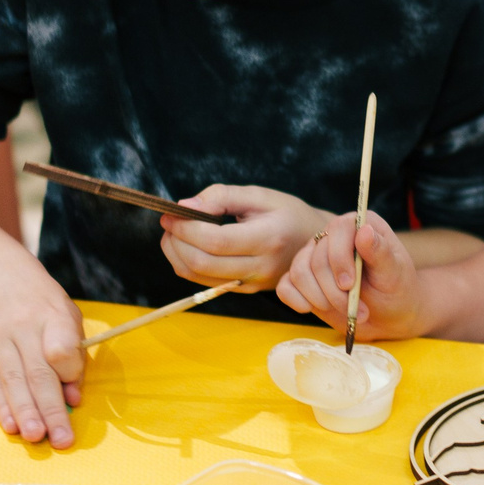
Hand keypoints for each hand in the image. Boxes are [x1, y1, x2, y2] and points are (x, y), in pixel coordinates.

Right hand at [0, 268, 90, 448]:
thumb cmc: (42, 302)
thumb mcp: (67, 315)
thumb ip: (74, 354)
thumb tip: (74, 397)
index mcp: (52, 314)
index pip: (61, 348)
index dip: (69, 373)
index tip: (75, 394)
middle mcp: (23, 327)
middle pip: (38, 373)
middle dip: (51, 410)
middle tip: (62, 440)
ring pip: (13, 381)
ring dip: (26, 413)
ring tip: (37, 438)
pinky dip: (2, 406)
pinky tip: (12, 426)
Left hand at [159, 185, 325, 291]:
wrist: (314, 244)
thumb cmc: (287, 213)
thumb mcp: (260, 194)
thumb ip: (222, 196)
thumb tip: (185, 206)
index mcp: (268, 238)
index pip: (216, 241)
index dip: (187, 228)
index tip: (172, 213)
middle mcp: (261, 267)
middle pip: (202, 263)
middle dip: (176, 242)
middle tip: (169, 221)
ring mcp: (253, 284)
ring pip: (198, 277)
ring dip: (176, 255)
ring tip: (174, 233)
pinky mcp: (245, 290)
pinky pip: (205, 283)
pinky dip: (186, 265)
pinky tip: (187, 246)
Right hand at [277, 211, 423, 338]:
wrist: (390, 316)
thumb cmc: (397, 290)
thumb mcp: (395, 273)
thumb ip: (380, 252)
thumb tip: (364, 231)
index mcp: (359, 225)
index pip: (337, 229)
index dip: (339, 258)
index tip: (350, 285)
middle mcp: (334, 236)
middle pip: (316, 257)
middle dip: (334, 290)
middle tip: (358, 310)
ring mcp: (315, 257)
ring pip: (298, 271)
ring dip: (319, 298)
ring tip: (346, 312)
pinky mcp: (304, 280)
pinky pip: (285, 286)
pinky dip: (296, 300)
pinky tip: (311, 309)